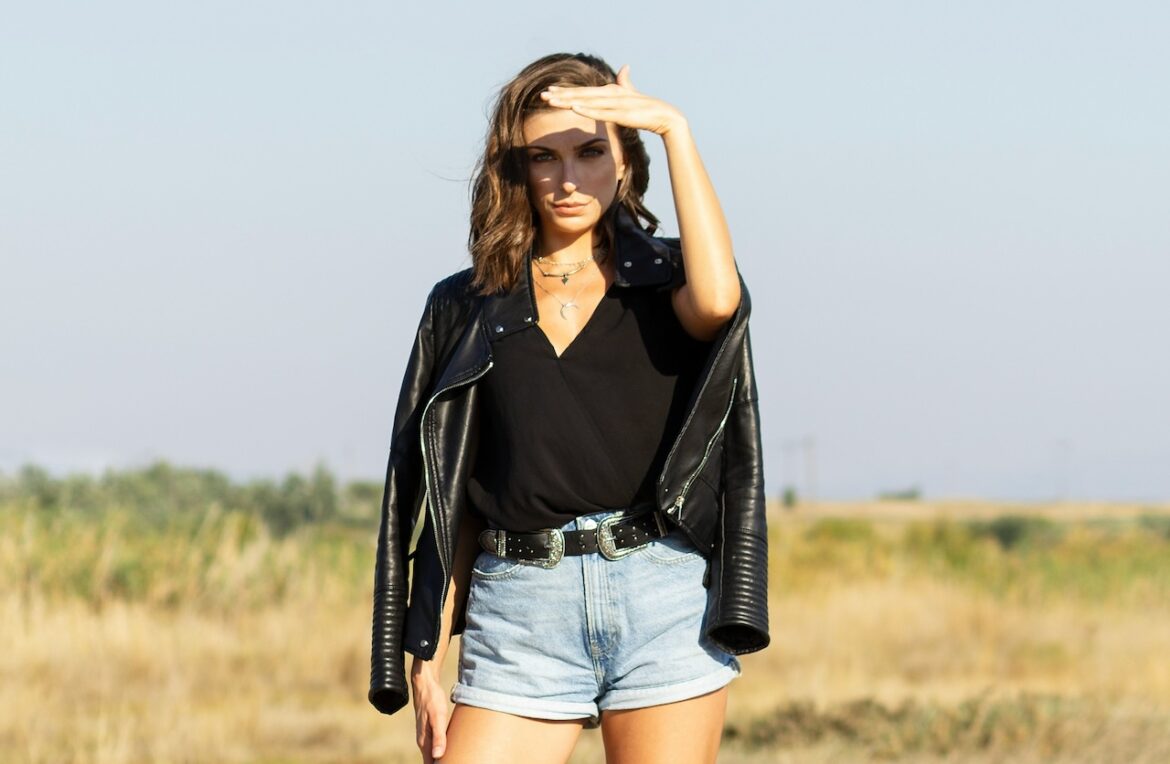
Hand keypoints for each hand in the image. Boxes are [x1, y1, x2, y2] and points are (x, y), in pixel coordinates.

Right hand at [411, 660, 449, 762]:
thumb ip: (438, 737)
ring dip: (445, 757)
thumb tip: (437, 756)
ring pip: (435, 753)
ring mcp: (428, 735)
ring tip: (458, 758)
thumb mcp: (438, 717)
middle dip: (445, 762)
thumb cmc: (432, 700)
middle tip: (460, 761)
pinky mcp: (432, 729)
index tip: (455, 763)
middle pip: (433, 761)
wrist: (425, 686)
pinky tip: (454, 748)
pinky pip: (438, 744)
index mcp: (425, 742)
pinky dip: (445, 749)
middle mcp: (424, 741)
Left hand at [539, 64, 685, 136]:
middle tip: (542, 96)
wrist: (666, 117)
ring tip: (551, 101)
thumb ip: (626, 82)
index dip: (565, 91)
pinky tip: (573, 108)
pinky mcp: (622, 113)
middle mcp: (611, 94)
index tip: (549, 91)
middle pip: (581, 95)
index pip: (583, 91)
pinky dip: (587, 110)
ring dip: (568, 101)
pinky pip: (600, 112)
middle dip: (561, 96)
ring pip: (587, 102)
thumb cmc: (647, 109)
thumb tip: (625, 67)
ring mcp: (615, 103)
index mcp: (610, 91)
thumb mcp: (633, 95)